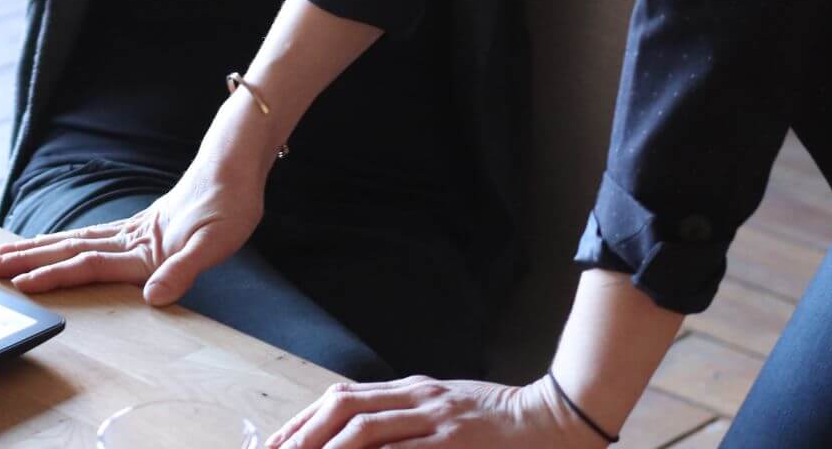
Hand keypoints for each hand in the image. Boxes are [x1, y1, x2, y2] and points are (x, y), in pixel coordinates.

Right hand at [0, 162, 262, 305]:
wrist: (235, 168)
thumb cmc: (229, 207)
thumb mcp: (214, 244)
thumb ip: (183, 270)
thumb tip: (155, 298)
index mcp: (143, 248)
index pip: (89, 264)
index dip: (55, 276)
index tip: (22, 284)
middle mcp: (131, 238)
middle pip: (70, 249)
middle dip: (30, 259)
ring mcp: (134, 230)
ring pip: (76, 241)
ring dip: (41, 248)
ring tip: (8, 252)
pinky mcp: (142, 226)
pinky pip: (93, 237)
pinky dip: (68, 241)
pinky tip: (59, 243)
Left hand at [266, 376, 605, 448]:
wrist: (553, 418)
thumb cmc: (497, 420)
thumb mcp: (446, 409)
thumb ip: (407, 419)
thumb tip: (361, 432)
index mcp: (411, 389)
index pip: (342, 398)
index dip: (305, 420)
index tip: (278, 443)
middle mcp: (417, 398)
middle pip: (344, 406)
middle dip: (305, 432)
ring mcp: (435, 420)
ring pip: (366, 427)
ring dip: (328, 447)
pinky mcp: (454, 442)